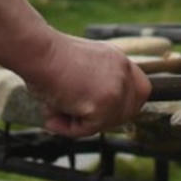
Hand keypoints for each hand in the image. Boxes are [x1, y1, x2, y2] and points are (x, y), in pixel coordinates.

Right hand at [22, 33, 152, 138]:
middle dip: (106, 119)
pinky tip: (53, 113)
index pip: (140, 89)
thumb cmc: (47, 58)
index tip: (103, 113)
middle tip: (77, 118)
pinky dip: (68, 128)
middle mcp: (123, 72)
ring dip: (79, 123)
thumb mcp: (80, 67)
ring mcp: (116, 88)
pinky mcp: (104, 104)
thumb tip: (87, 112)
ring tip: (54, 109)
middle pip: (131, 110)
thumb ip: (93, 84)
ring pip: (106, 122)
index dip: (125, 105)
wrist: (39, 51)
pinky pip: (88, 129)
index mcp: (118, 60)